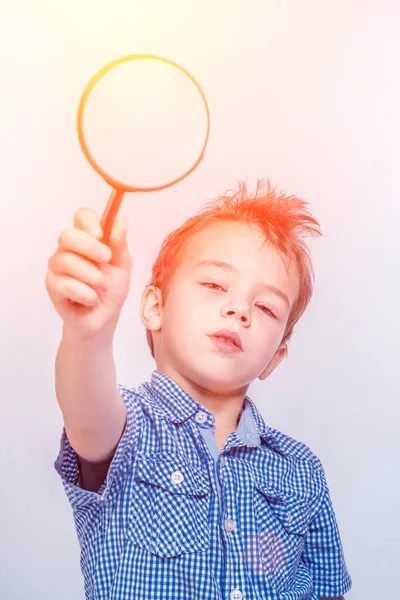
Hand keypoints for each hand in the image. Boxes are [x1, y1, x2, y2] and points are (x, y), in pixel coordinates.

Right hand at [45, 208, 131, 337]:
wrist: (103, 319)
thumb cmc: (112, 289)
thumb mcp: (122, 267)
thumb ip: (120, 246)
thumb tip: (120, 223)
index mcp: (87, 239)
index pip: (81, 217)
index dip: (88, 222)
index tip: (101, 234)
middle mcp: (69, 249)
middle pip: (68, 235)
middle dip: (89, 247)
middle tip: (107, 259)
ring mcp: (57, 266)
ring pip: (66, 260)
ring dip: (91, 276)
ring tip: (104, 287)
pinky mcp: (52, 285)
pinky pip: (64, 283)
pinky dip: (84, 293)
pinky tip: (92, 299)